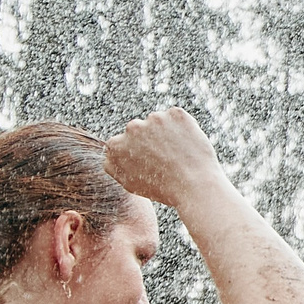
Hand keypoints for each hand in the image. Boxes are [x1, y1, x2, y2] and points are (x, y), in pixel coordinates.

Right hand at [102, 106, 219, 205]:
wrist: (194, 185)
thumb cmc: (163, 189)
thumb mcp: (130, 184)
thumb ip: (114, 166)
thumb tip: (108, 154)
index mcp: (116, 145)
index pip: (123, 142)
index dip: (138, 153)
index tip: (150, 163)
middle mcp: (132, 128)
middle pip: (141, 130)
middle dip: (152, 141)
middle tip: (167, 160)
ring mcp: (154, 118)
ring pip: (159, 123)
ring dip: (167, 133)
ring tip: (179, 155)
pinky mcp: (175, 114)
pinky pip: (177, 119)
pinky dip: (183, 128)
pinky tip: (187, 146)